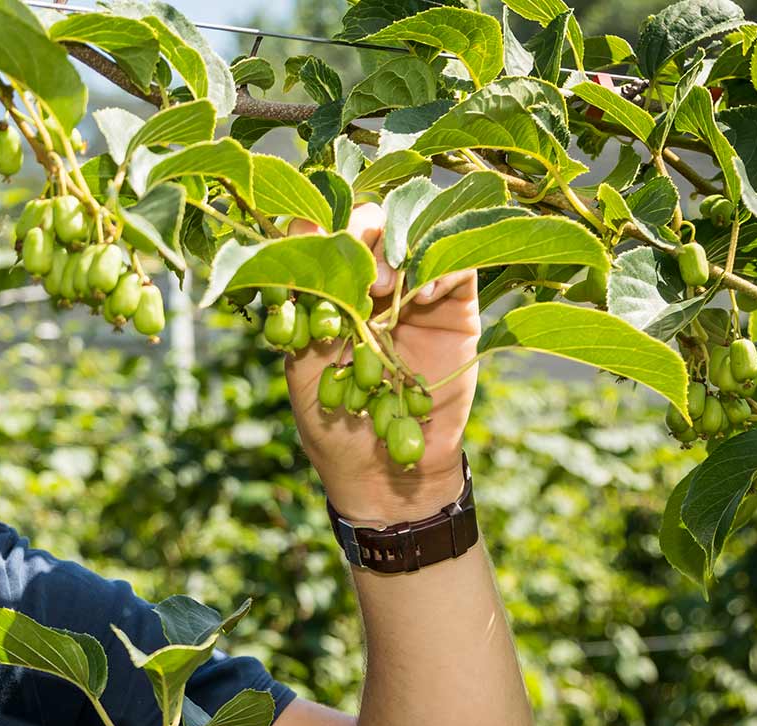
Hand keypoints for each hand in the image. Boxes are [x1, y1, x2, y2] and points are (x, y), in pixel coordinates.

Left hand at [282, 203, 478, 524]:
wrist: (380, 471)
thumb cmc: (331, 423)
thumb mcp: (303, 364)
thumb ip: (303, 305)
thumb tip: (299, 238)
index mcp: (328, 288)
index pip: (323, 234)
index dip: (317, 227)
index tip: (310, 240)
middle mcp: (370, 280)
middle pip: (370, 223)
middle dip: (361, 233)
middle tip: (357, 274)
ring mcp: (414, 290)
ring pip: (413, 233)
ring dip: (397, 248)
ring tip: (386, 287)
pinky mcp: (455, 306)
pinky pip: (457, 266)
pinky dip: (442, 268)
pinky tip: (424, 292)